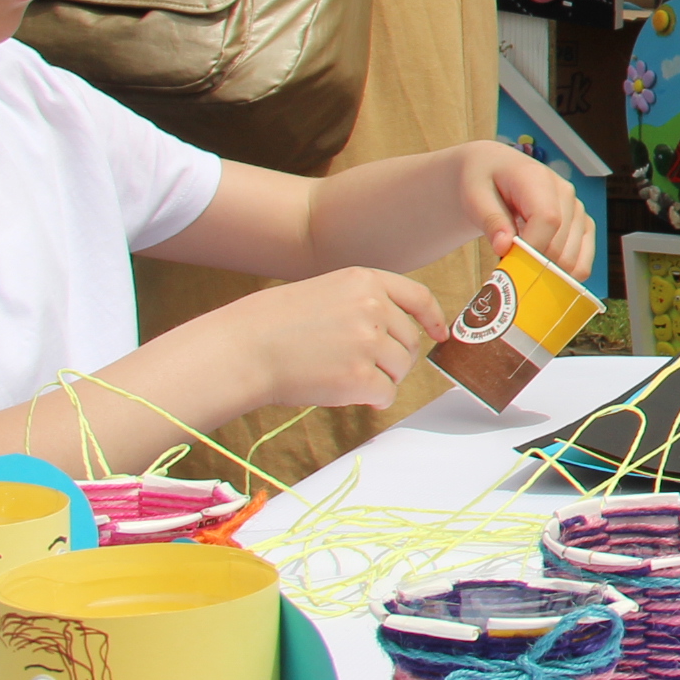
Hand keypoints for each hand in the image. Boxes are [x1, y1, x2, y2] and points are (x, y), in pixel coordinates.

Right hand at [170, 267, 442, 410]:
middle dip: (393, 358)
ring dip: (380, 379)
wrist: (242, 349)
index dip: (432, 318)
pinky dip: (371, 399)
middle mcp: (374, 306)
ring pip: (400, 369)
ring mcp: (369, 341)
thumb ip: (366, 305)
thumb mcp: (326, 293)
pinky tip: (344, 393)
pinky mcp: (361, 375)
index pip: (418, 297)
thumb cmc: (274, 325)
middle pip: (409, 341)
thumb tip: (401, 336)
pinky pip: (387, 394)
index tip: (438, 333)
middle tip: (358, 367)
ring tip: (340, 375)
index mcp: (365, 280)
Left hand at [452, 142, 595, 281]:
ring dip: (548, 271)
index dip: (532, 247)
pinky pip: (584, 258)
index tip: (510, 264)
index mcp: (538, 178)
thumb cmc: (484, 182)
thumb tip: (504, 247)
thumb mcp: (475, 196)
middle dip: (535, 265)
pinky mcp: (582, 224)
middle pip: (561, 242)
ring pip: (573, 256)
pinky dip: (564, 273)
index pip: (547, 218)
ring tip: (523, 268)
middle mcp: (565, 192)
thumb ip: (490, 220)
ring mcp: (577, 209)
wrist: (497, 170)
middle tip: (510, 273)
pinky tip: (543, 273)